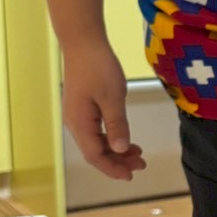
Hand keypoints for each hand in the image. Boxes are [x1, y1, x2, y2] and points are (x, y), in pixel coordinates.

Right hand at [62, 40, 145, 180]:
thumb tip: (120, 150)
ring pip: (96, 141)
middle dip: (118, 161)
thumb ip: (117, 125)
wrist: (83, 41)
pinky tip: (125, 137)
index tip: (131, 175)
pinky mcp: (82, 107)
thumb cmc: (98, 67)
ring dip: (116, 150)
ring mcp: (78, 115)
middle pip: (95, 151)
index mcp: (80, 124)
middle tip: (141, 163)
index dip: (112, 168)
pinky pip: (96, 130)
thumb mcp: (113, 98)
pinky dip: (111, 137)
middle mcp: (75, 123)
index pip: (95, 156)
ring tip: (137, 152)